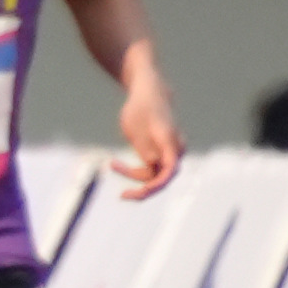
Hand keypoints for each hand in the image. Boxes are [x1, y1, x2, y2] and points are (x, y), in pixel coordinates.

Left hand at [113, 70, 182, 197]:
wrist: (149, 91)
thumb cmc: (141, 107)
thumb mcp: (135, 127)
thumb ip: (145, 147)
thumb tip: (154, 165)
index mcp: (170, 142)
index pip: (169, 171)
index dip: (157, 186)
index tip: (141, 193)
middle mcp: (175, 150)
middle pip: (162, 178)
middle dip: (142, 187)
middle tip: (122, 196)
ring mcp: (170, 152)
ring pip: (156, 174)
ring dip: (134, 175)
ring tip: (112, 164)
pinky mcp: (162, 153)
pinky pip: (152, 169)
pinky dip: (136, 171)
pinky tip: (116, 164)